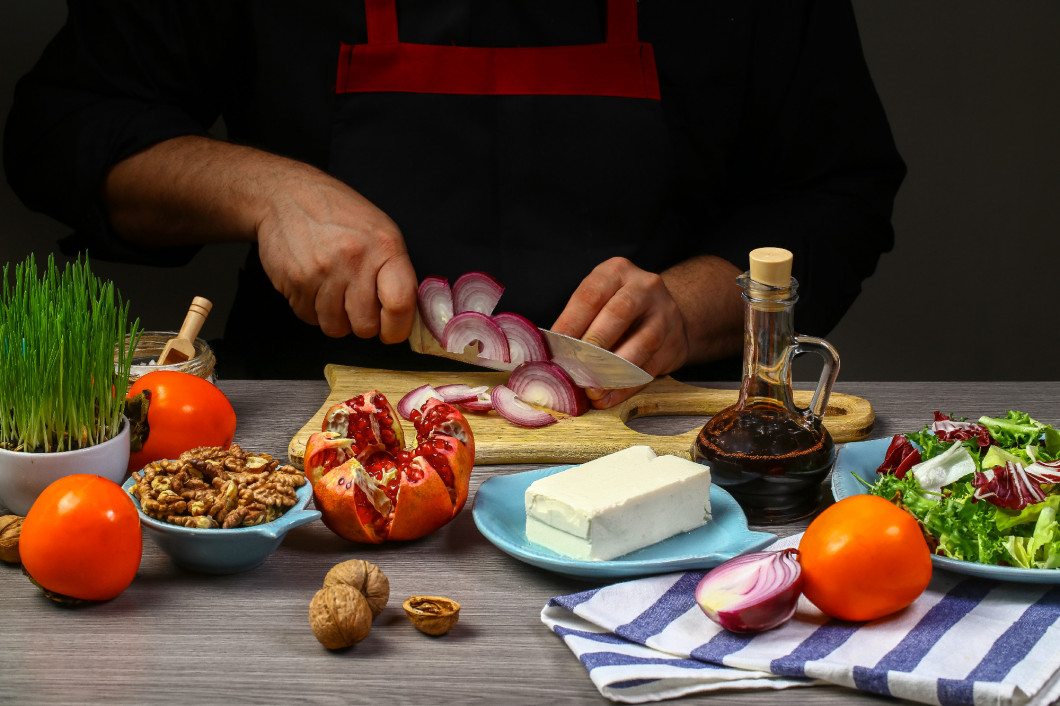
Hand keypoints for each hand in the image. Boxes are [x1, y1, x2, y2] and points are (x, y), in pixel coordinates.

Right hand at [105, 136, 418, 343]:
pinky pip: (307, 319)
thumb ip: (392, 271)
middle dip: (360, 323)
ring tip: (326, 285)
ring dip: (332, 317)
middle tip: (353, 302)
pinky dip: (307, 309)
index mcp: (383, 245)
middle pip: (366, 326)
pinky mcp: (290, 283)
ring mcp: (320, 273)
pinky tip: (304, 281)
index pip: (400, 307)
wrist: (271, 190)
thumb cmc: (330, 211)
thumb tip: (408, 321)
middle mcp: (353, 259)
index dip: (397, 326)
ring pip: (335, 328)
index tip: (393, 329)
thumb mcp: (373, 229)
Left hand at [551, 257, 689, 407]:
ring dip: (613, 370)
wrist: (663, 314)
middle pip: (618, 314)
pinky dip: (625, 387)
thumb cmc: (617, 309)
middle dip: (593, 345)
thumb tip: (548, 356)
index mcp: (616, 272)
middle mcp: (644, 286)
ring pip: (641, 343)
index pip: (590, 296)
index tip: (553, 351)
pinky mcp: (675, 342)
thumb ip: (577, 322)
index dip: (569, 325)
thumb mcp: (598, 301)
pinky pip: (649, 368)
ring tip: (590, 389)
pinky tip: (607, 398)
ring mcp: (665, 314)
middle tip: (572, 370)